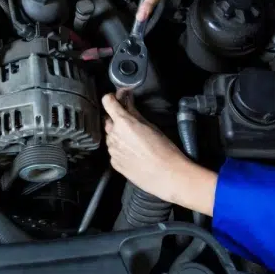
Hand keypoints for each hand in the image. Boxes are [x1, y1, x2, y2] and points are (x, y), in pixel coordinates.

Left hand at [102, 92, 216, 215]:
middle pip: (108, 120)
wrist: (167, 175)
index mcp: (122, 123)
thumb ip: (134, 112)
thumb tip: (127, 100)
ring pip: (110, 136)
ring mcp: (112, 150)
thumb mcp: (150, 125)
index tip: (117, 98)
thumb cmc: (163, 149)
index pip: (107, 101)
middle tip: (131, 121)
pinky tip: (133, 152)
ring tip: (135, 140)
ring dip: (118, 134)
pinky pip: (113, 151)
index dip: (112, 98)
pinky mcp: (114, 163)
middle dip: (117, 118)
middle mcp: (113, 135)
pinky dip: (120, 148)